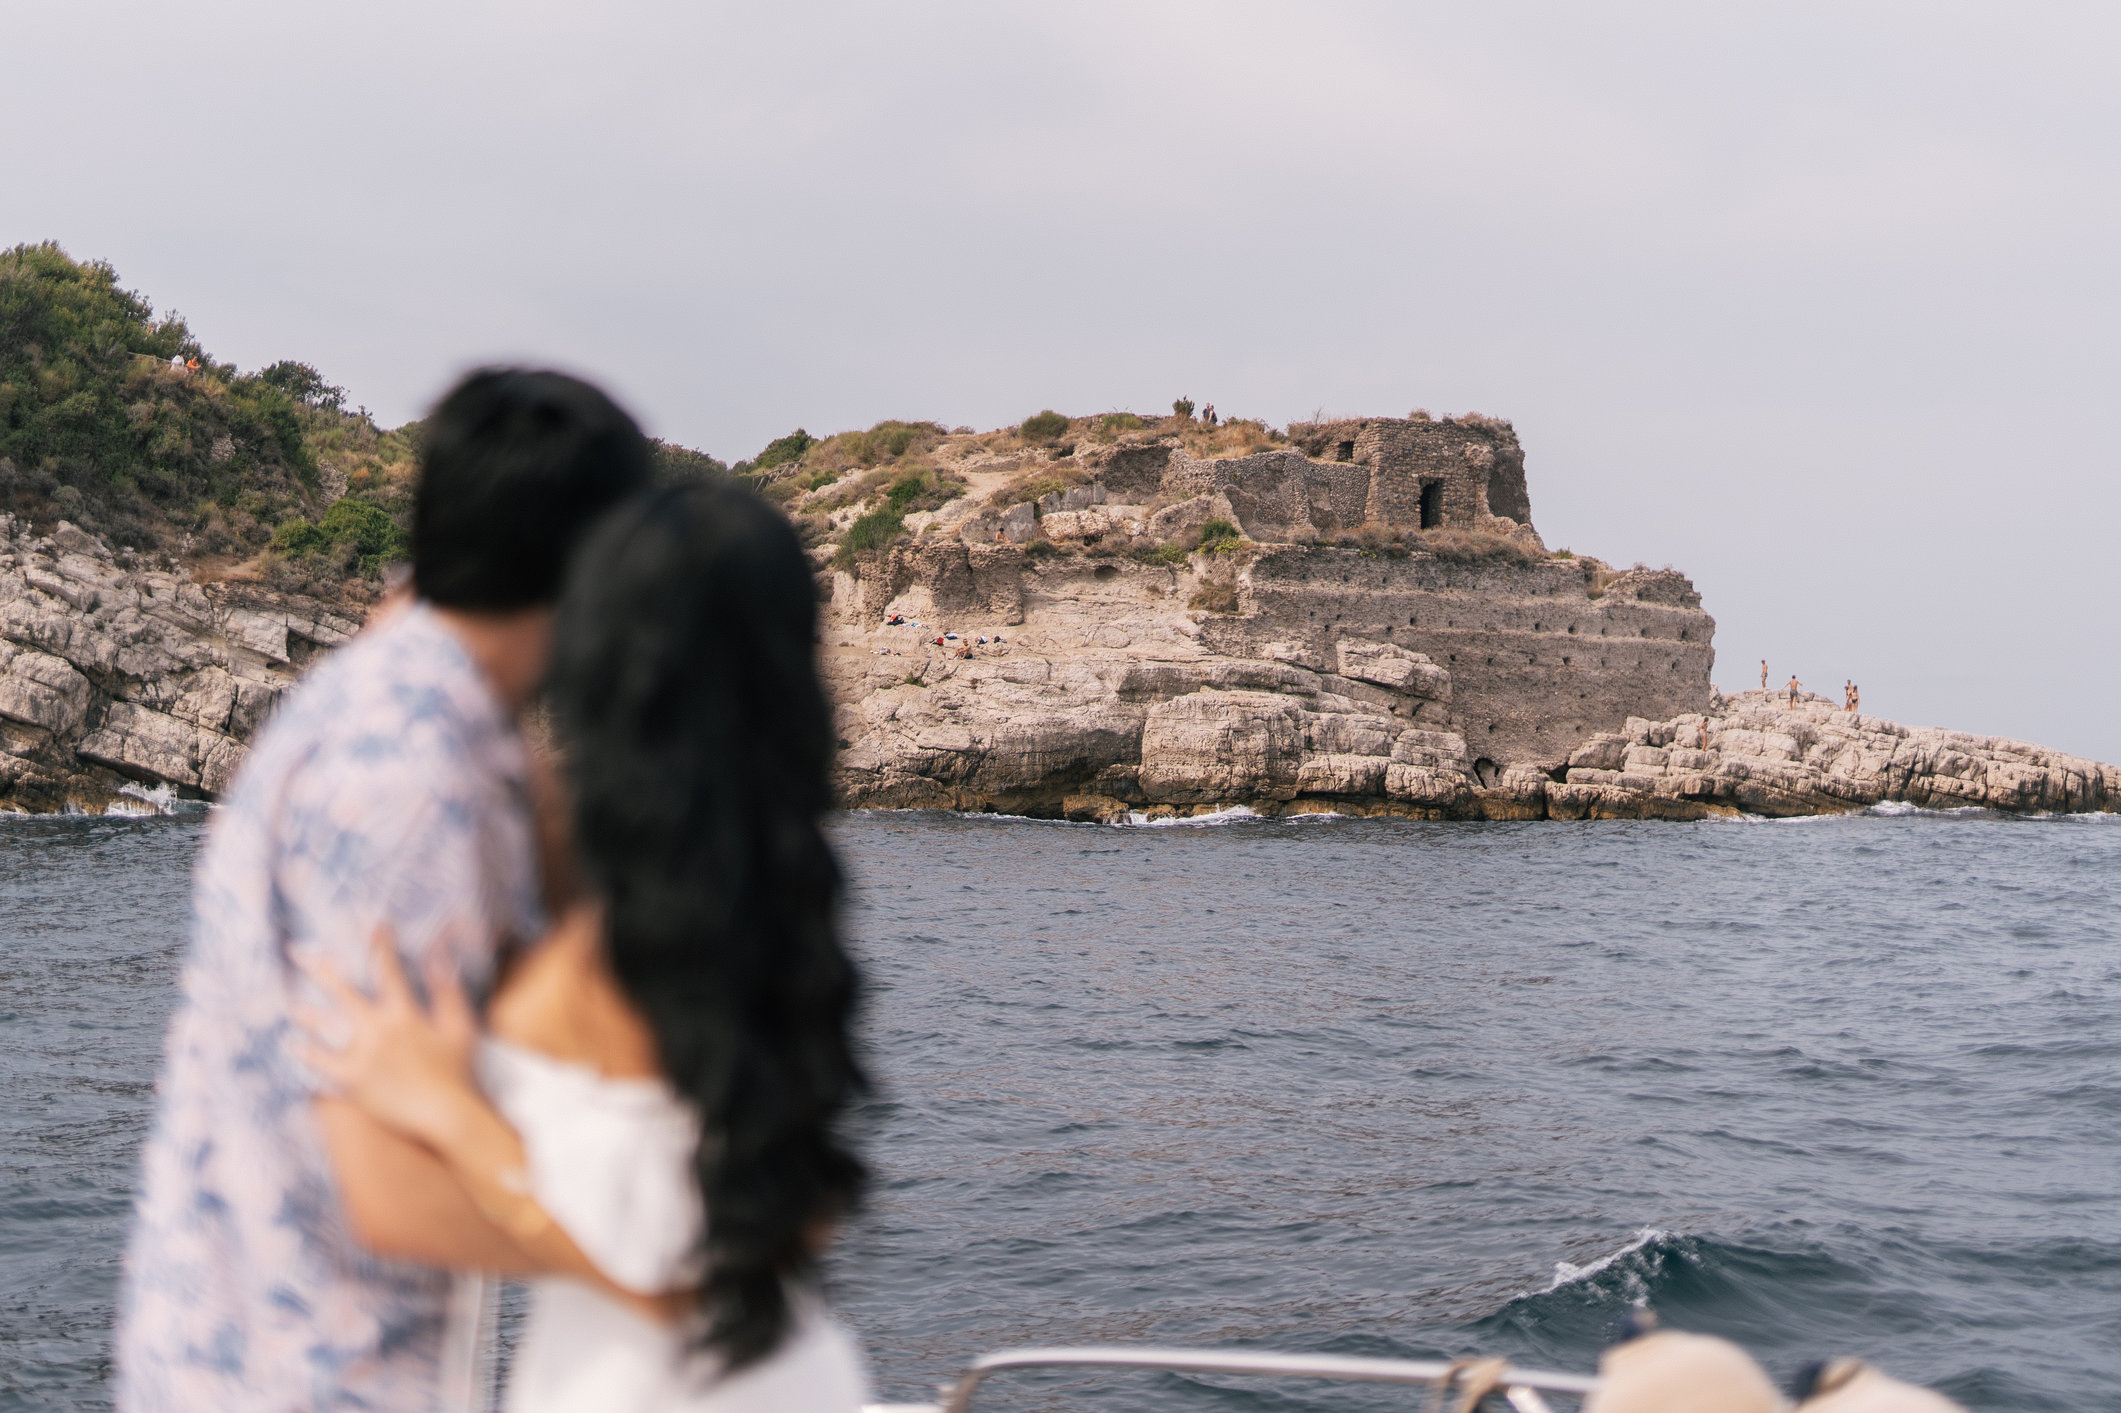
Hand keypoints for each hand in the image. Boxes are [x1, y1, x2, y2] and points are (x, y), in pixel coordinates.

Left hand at [295, 926, 482, 1148]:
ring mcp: (361, 1055)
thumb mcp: (460, 1026)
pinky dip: (305, 1053)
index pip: (388, 970)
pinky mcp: (351, 1080)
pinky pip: (320, 1063)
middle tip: (297, 953)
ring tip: (289, 1001)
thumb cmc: (457, 1071)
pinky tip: (292, 1044)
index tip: (373, 926)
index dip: (380, 945)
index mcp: (404, 1013)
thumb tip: (440, 957)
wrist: (444, 1113)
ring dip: (305, 1011)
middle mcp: (377, 1029)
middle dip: (319, 968)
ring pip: (324, 1026)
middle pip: (342, 991)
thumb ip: (448, 990)